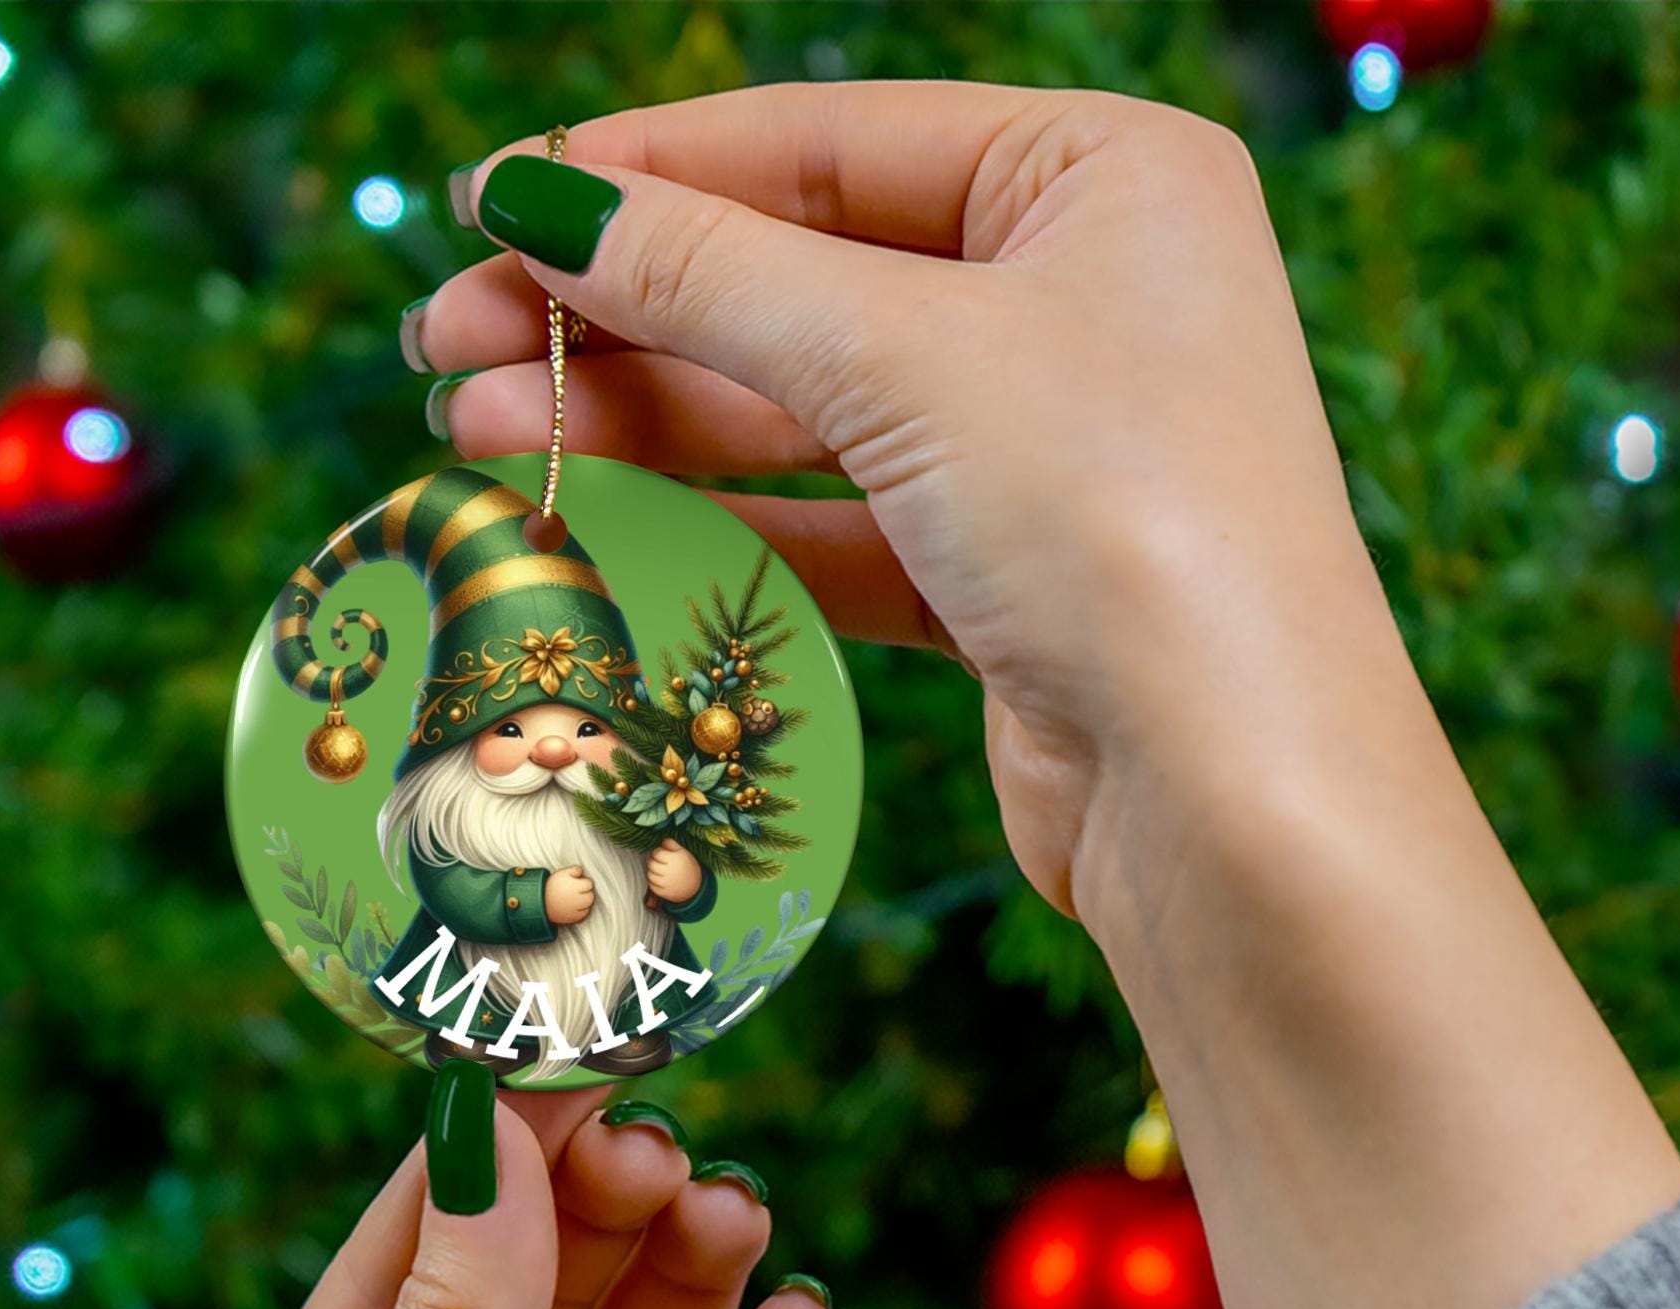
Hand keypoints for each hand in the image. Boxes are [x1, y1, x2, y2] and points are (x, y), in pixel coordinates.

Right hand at [422, 86, 1679, 1308]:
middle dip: (623, 313)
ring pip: (807, 412)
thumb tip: (532, 202)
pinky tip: (587, 512)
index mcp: (1102, 177)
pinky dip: (720, 518)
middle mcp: (1083, 299)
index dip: (648, 173)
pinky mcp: (1009, 581)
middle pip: (804, 280)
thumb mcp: (902, 357)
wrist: (1234, 796)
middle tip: (445, 342)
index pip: (829, 142)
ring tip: (476, 427)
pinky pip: (838, 523)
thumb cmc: (1120, 519)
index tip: (489, 206)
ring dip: (644, 419)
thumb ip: (709, 273)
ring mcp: (1047, 448)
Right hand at [543, 864, 594, 924]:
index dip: (584, 882)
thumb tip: (581, 870)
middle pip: (591, 896)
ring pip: (588, 905)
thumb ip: (574, 869)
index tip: (577, 882)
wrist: (539, 902)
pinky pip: (584, 914)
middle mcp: (577, 899)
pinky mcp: (573, 918)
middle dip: (587, 892)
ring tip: (576, 898)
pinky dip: (582, 910)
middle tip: (578, 891)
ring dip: (585, 901)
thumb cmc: (551, 886)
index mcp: (575, 886)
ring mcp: (575, 910)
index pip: (590, 884)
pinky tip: (575, 906)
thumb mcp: (561, 873)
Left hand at [645, 837, 704, 905]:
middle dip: (652, 861)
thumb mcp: (683, 852)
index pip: (656, 853)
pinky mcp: (664, 893)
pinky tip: (659, 879)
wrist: (695, 887)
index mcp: (675, 859)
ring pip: (649, 874)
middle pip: (651, 864)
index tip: (662, 854)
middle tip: (658, 862)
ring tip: (659, 870)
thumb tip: (661, 841)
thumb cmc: (688, 866)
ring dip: (651, 871)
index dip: (657, 852)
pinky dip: (653, 882)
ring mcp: (667, 883)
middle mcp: (670, 871)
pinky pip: (651, 885)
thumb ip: (671, 844)